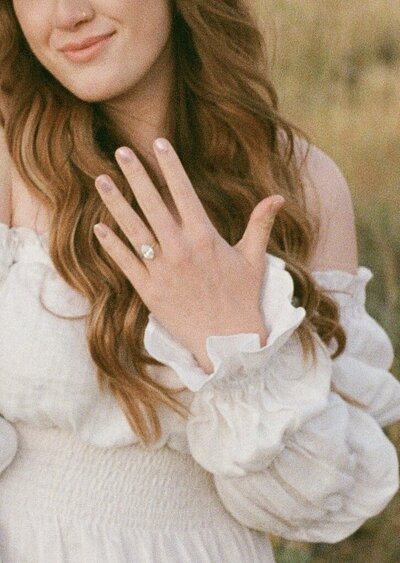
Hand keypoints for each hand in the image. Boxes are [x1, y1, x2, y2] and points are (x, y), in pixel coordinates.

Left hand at [93, 138, 283, 373]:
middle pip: (153, 204)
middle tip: (121, 151)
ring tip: (101, 180)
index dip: (170, 165)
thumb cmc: (242, 299)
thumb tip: (278, 197)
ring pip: (133, 230)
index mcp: (205, 237)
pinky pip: (125, 263)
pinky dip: (111, 245)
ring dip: (116, 203)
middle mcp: (180, 249)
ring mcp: (162, 270)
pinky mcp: (149, 291)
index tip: (158, 143)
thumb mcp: (254, 259)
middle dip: (136, 174)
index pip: (183, 191)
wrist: (229, 343)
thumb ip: (260, 224)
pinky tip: (98, 228)